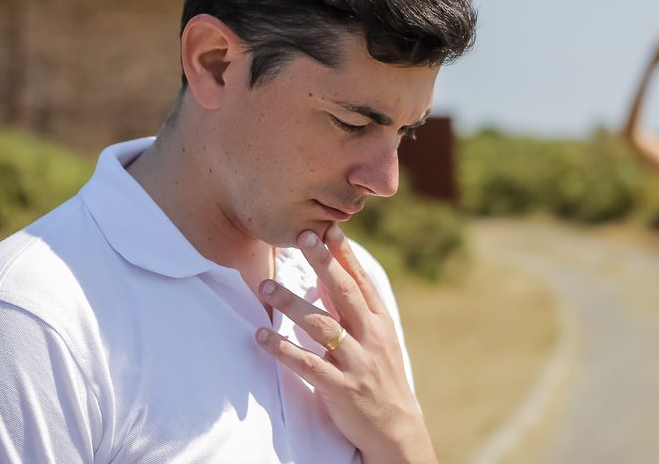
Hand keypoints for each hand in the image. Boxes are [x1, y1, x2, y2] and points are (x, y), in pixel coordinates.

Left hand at [255, 224, 435, 463]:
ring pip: (322, 326)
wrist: (397, 429)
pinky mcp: (341, 388)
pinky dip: (283, 350)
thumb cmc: (381, 378)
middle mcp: (372, 337)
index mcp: (381, 323)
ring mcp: (357, 362)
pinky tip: (262, 337)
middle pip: (345, 294)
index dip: (345, 255)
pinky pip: (307, 365)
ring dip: (292, 304)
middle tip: (303, 238)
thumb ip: (353, 310)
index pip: (362, 282)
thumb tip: (325, 276)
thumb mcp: (377, 340)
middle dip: (323, 263)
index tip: (329, 229)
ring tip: (266, 287)